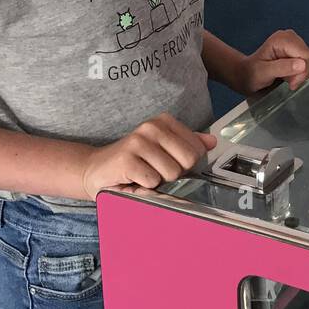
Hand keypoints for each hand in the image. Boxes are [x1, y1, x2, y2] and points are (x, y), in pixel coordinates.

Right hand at [82, 113, 216, 198]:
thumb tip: (212, 141)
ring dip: (159, 181)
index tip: (169, 163)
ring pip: (171, 172)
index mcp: (164, 121)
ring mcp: (138, 141)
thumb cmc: (133, 163)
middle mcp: (151, 127)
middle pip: (188, 160)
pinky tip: (133, 180)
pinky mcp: (127, 159)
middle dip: (175, 173)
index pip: (198, 149)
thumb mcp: (163, 150)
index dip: (187, 164)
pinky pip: (153, 181)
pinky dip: (145, 187)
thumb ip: (188, 144)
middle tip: (156, 171)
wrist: (96, 171)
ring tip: (144, 175)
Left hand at [239, 30, 308, 94]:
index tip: (292, 84)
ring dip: (301, 75)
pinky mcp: (298, 51)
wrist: (247, 74)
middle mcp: (291, 37)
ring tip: (287, 78)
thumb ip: (282, 68)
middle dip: (302, 74)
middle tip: (289, 83)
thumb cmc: (252, 73)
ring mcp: (295, 43)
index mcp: (282, 39)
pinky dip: (301, 73)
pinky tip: (290, 76)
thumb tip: (302, 65)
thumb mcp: (263, 73)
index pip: (305, 55)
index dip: (303, 72)